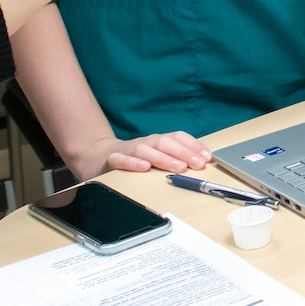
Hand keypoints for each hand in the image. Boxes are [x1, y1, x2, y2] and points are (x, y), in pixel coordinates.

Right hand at [70, 131, 212, 178]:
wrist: (97, 156)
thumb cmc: (133, 159)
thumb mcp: (156, 157)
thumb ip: (176, 158)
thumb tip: (203, 162)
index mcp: (157, 141)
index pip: (177, 138)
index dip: (193, 145)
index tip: (207, 157)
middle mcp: (145, 143)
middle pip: (165, 143)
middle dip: (183, 153)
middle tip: (197, 164)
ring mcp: (128, 150)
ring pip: (146, 151)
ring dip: (164, 158)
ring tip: (178, 167)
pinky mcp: (112, 159)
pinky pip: (122, 160)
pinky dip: (133, 163)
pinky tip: (144, 168)